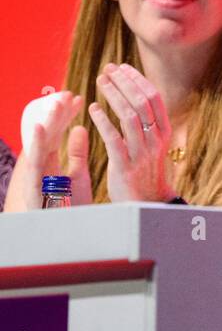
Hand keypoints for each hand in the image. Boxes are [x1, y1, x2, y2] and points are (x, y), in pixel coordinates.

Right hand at [3, 91, 91, 211]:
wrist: (66, 236)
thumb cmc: (69, 207)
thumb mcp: (77, 176)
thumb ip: (76, 153)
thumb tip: (79, 128)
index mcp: (50, 163)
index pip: (57, 134)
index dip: (64, 116)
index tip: (76, 98)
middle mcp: (39, 167)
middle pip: (47, 136)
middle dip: (55, 114)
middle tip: (66, 94)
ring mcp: (34, 177)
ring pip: (39, 145)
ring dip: (46, 123)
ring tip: (55, 103)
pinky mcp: (32, 188)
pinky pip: (34, 164)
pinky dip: (35, 145)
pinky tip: (38, 127)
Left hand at [86, 63, 176, 202]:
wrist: (148, 202)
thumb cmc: (147, 171)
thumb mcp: (154, 144)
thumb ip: (147, 123)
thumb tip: (135, 96)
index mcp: (164, 132)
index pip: (154, 98)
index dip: (138, 80)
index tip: (122, 67)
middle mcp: (156, 140)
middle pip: (141, 102)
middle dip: (124, 82)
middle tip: (108, 68)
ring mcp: (142, 152)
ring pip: (129, 116)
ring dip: (113, 95)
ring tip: (99, 81)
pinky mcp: (126, 165)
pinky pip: (113, 138)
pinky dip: (103, 120)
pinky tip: (93, 108)